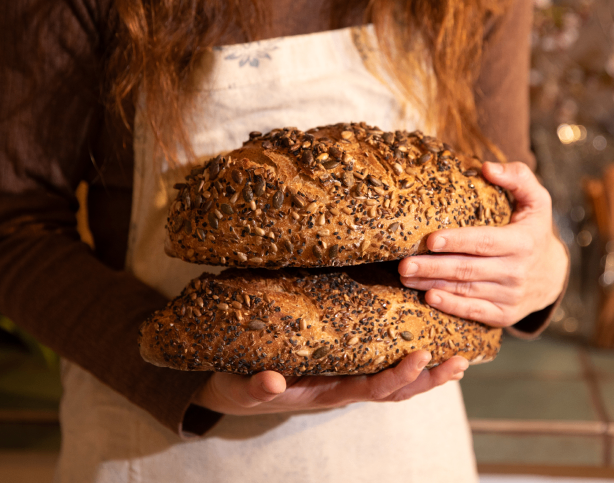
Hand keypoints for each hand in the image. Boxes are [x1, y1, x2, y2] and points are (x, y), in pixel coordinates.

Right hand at [193, 351, 467, 415]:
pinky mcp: (344, 364)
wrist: (240, 388)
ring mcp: (347, 378)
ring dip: (428, 374)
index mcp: (327, 392)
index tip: (421, 356)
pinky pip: (381, 366)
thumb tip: (273, 380)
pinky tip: (428, 346)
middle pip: (394, 390)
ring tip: (459, 359)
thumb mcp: (246, 387)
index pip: (370, 389)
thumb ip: (258, 386)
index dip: (397, 376)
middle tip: (459, 361)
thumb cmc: (245, 386)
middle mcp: (344, 387)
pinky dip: (408, 362)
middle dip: (428, 379)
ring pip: (394, 383)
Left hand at [398, 161, 567, 327]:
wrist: (553, 275)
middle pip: (468, 269)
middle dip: (433, 267)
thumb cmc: (533, 230)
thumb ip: (517, 177)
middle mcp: (516, 272)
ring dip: (432, 284)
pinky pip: (475, 312)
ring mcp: (510, 296)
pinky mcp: (504, 314)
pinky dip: (452, 306)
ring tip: (405, 277)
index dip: (457, 241)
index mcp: (522, 242)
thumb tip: (487, 168)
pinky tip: (429, 297)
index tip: (430, 239)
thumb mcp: (536, 200)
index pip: (484, 242)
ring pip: (465, 290)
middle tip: (404, 264)